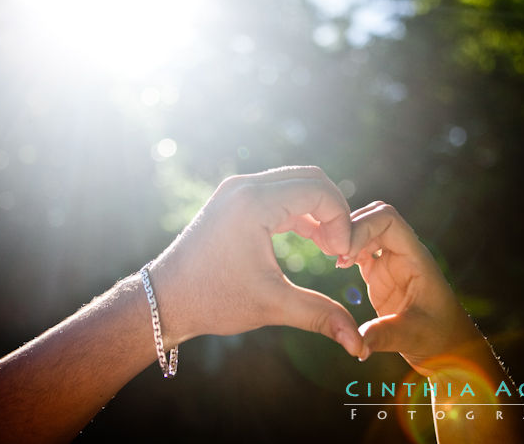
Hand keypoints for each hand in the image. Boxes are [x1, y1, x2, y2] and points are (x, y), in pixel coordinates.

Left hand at [147, 166, 363, 356]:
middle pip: (312, 178)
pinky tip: (313, 241)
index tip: (341, 256)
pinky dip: (301, 212)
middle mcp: (245, 186)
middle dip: (334, 211)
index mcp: (254, 203)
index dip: (341, 222)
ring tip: (329, 249)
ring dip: (319, 211)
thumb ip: (320, 316)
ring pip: (296, 183)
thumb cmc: (213, 300)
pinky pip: (280, 192)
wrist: (166, 299)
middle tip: (339, 249)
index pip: (320, 191)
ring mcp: (237, 189)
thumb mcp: (272, 305)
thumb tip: (358, 344)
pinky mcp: (234, 199)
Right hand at [339, 202, 482, 373]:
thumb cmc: (440, 339)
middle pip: (374, 217)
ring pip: (366, 229)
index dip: (363, 227)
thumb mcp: (412, 337)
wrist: (448, 349)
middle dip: (350, 227)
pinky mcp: (380, 275)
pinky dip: (346, 250)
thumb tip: (356, 344)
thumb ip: (384, 335)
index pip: (388, 220)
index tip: (345, 252)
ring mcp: (391, 262)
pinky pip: (360, 249)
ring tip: (332, 257)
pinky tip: (338, 265)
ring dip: (347, 237)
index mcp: (416, 258)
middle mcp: (403, 254)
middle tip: (333, 252)